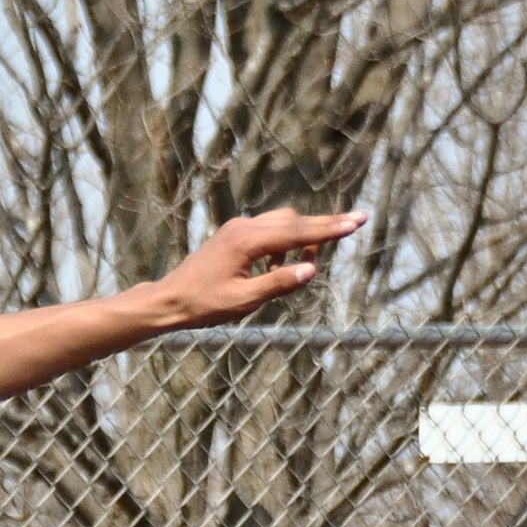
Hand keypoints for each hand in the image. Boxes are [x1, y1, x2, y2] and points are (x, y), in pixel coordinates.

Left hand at [152, 208, 367, 327]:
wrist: (169, 300)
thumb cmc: (203, 305)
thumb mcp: (243, 301)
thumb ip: (278, 283)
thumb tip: (311, 269)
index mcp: (248, 241)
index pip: (298, 231)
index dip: (330, 228)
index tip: (357, 221)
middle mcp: (244, 227)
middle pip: (294, 221)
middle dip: (323, 226)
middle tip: (355, 224)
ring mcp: (237, 228)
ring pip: (281, 224)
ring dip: (300, 238)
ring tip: (303, 265)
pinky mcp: (233, 235)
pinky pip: (267, 232)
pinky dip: (282, 244)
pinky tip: (276, 269)